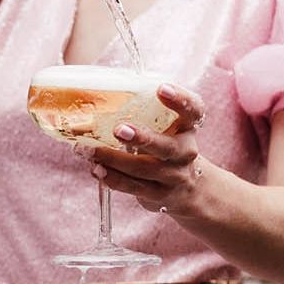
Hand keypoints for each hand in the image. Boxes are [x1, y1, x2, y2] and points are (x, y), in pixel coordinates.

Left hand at [86, 84, 205, 215]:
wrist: (189, 188)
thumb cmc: (167, 144)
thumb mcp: (168, 127)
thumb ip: (146, 113)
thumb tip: (99, 95)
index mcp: (188, 126)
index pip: (192, 109)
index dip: (179, 99)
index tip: (161, 88)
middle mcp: (186, 151)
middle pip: (167, 146)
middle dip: (142, 138)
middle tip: (119, 130)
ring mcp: (174, 176)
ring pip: (144, 169)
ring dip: (114, 160)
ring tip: (90, 151)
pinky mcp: (159, 194)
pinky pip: (134, 187)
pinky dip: (112, 178)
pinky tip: (96, 169)